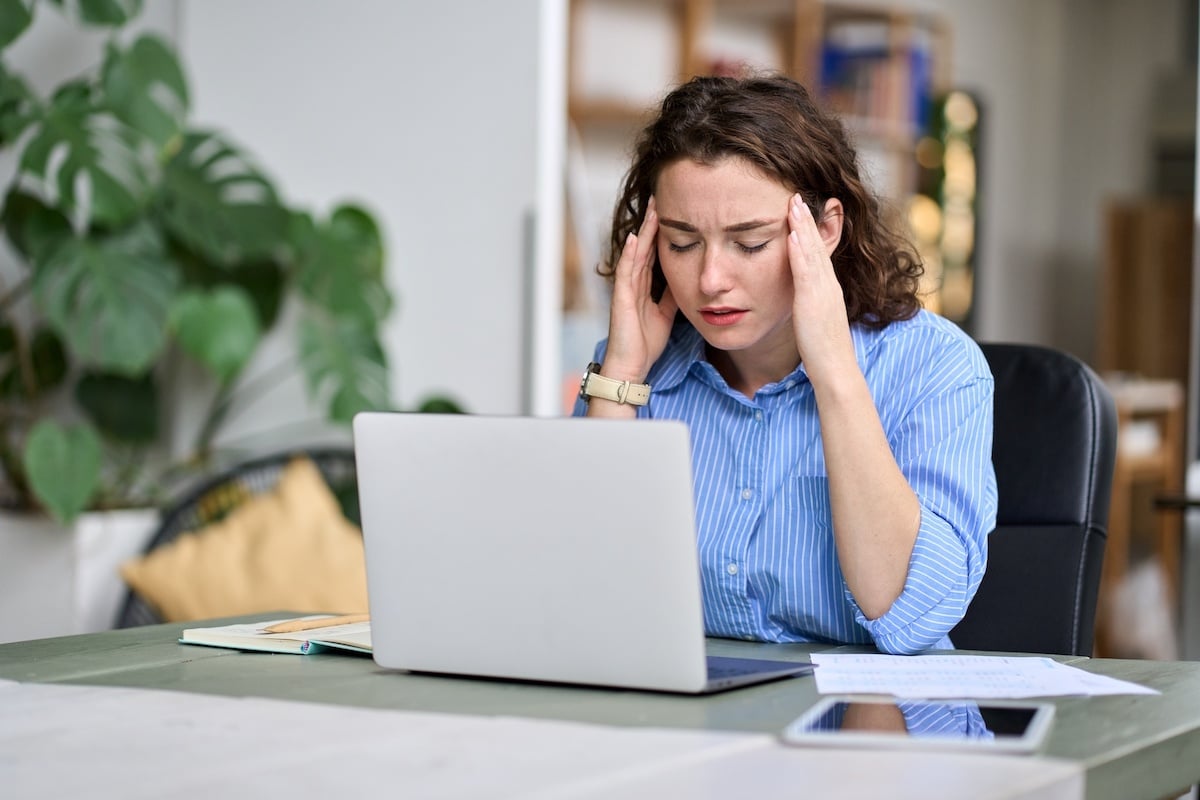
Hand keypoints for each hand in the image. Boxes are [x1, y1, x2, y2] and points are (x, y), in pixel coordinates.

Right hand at [602, 196, 678, 380]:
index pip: (652, 254)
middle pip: (644, 248)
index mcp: (643, 288)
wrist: (631, 366)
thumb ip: (671, 297)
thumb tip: (685, 280)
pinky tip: (635, 239)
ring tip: (651, 210)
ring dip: (643, 232)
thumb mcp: (666, 315)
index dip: (660, 234)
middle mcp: (633, 285)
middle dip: (652, 225)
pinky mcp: (622, 299)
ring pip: (635, 254)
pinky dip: (630, 255)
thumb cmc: (645, 345)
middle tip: (659, 200)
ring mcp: (626, 290)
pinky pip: (626, 273)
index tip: (670, 214)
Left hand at [787, 194, 854, 382]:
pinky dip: (799, 252)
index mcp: (828, 290)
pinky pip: (805, 272)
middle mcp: (828, 286)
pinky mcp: (813, 302)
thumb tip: (803, 301)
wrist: (836, 369)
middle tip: (796, 195)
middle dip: (806, 220)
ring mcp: (823, 292)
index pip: (818, 254)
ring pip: (812, 252)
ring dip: (802, 226)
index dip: (809, 231)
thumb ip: (811, 306)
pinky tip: (791, 235)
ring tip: (793, 203)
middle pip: (816, 246)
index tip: (799, 211)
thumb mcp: (816, 321)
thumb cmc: (824, 352)